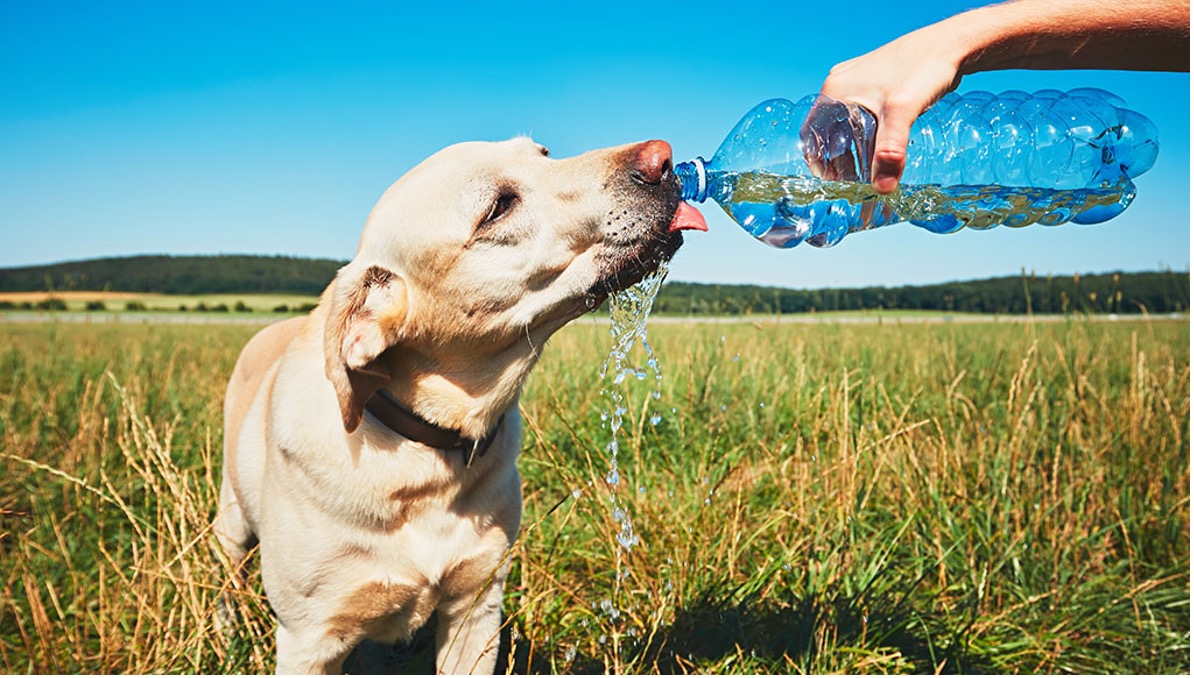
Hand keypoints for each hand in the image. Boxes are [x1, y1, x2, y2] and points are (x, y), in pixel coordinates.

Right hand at [817, 24, 963, 193]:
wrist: (951, 43)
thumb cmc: (924, 68)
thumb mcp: (903, 112)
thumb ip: (890, 151)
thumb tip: (882, 189)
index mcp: (835, 90)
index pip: (812, 134)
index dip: (818, 161)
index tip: (832, 183)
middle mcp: (841, 84)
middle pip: (828, 130)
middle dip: (838, 158)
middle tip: (853, 181)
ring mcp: (858, 81)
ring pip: (846, 123)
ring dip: (853, 147)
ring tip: (868, 168)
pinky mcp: (875, 82)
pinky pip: (862, 114)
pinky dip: (866, 134)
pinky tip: (882, 145)